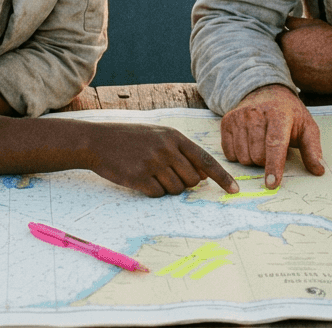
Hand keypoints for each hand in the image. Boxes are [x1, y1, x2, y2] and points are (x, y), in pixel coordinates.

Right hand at [85, 123, 238, 197]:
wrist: (97, 141)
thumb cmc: (130, 139)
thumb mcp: (157, 136)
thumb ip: (181, 152)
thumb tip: (203, 177)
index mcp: (174, 137)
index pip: (206, 160)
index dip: (222, 177)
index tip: (235, 190)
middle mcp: (166, 149)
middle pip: (192, 180)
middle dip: (184, 183)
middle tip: (165, 174)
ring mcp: (153, 163)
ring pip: (176, 190)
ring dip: (166, 188)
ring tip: (150, 173)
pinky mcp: (140, 178)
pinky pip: (158, 194)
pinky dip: (152, 191)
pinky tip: (140, 179)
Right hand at [219, 84, 324, 188]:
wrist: (266, 91)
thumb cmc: (288, 113)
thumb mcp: (306, 126)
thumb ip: (312, 149)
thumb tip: (318, 170)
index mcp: (279, 115)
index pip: (275, 144)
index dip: (273, 166)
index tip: (272, 183)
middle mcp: (256, 114)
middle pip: (257, 155)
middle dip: (266, 162)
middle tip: (273, 151)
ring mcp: (239, 117)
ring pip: (243, 156)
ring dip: (253, 159)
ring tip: (261, 146)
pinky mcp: (227, 121)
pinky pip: (229, 153)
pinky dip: (239, 155)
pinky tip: (247, 143)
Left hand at [279, 16, 331, 93]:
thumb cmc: (330, 40)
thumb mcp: (312, 24)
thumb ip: (293, 22)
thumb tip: (282, 19)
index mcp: (286, 40)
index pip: (275, 36)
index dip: (282, 35)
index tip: (289, 35)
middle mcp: (284, 58)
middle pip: (276, 52)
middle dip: (282, 48)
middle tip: (297, 46)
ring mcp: (290, 73)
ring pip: (283, 65)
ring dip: (289, 61)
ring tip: (305, 57)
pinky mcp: (297, 84)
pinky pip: (292, 76)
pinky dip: (297, 72)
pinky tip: (309, 67)